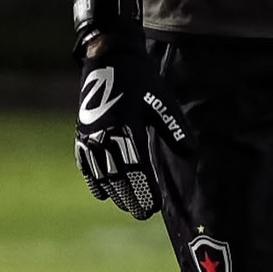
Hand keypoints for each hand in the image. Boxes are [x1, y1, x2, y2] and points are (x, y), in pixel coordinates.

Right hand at [75, 35, 192, 218]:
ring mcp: (90, 136)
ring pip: (101, 175)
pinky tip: (103, 194)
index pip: (137, 168)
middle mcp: (106, 135)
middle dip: (132, 198)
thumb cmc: (141, 80)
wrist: (108, 57)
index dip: (145, 190)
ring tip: (128, 207)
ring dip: (115, 194)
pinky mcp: (81, 134)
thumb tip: (191, 153)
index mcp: (128, 127)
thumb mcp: (162, 101)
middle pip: (119, 177)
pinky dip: (94, 181)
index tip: (155, 206)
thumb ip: (174, 129)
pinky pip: (86, 165)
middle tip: (144, 213)